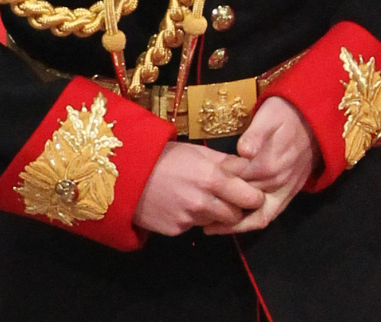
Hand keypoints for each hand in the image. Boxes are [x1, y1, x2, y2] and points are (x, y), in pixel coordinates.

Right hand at [132, 141, 263, 235]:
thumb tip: (249, 166)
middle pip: (236, 215)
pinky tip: (181, 204)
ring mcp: (189, 219)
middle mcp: (203, 201)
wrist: (126, 175)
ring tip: (200, 197)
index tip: (253, 194)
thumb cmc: (164, 158)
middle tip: (228, 198)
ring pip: (216, 222)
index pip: (249, 197)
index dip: (254, 197)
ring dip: (214, 213)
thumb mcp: (198, 152)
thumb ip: (226, 162)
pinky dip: (193, 218)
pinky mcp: (176, 230)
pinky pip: (194, 226)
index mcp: (213, 178)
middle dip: (236, 208)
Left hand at [205, 97, 319, 233]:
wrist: (312, 120)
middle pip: (241, 198)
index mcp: (268, 163)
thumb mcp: (269, 116)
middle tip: (195, 208)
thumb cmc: (285, 115)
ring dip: (231, 224)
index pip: (234, 179)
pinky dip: (249, 224)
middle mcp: (276, 181)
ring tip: (207, 227)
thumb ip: (255, 134)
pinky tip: (231, 226)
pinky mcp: (288, 196)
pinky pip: (267, 216)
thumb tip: (244, 151)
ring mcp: (283, 191)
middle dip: (219, 204)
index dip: (216, 182)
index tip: (198, 183)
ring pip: (254, 215)